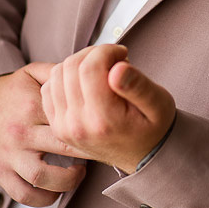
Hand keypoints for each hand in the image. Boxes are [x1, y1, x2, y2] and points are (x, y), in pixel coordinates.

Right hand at [0, 64, 85, 205]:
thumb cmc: (9, 92)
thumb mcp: (33, 73)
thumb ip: (61, 72)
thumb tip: (91, 71)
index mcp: (31, 106)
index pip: (72, 117)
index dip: (94, 123)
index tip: (105, 126)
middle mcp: (21, 133)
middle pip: (64, 147)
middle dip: (89, 151)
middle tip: (99, 150)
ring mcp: (10, 156)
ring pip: (43, 177)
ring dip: (68, 180)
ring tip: (79, 171)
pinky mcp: (1, 173)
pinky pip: (24, 194)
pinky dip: (44, 198)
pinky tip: (57, 189)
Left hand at [40, 45, 174, 173]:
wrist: (143, 156)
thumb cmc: (154, 127)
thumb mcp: (159, 104)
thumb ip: (138, 86)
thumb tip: (117, 68)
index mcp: (103, 119)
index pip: (89, 67)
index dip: (106, 51)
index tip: (123, 54)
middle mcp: (77, 124)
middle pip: (70, 68)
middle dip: (93, 54)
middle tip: (114, 60)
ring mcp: (63, 127)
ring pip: (57, 74)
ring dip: (79, 63)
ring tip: (101, 70)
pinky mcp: (57, 126)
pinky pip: (49, 88)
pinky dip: (65, 77)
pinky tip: (86, 81)